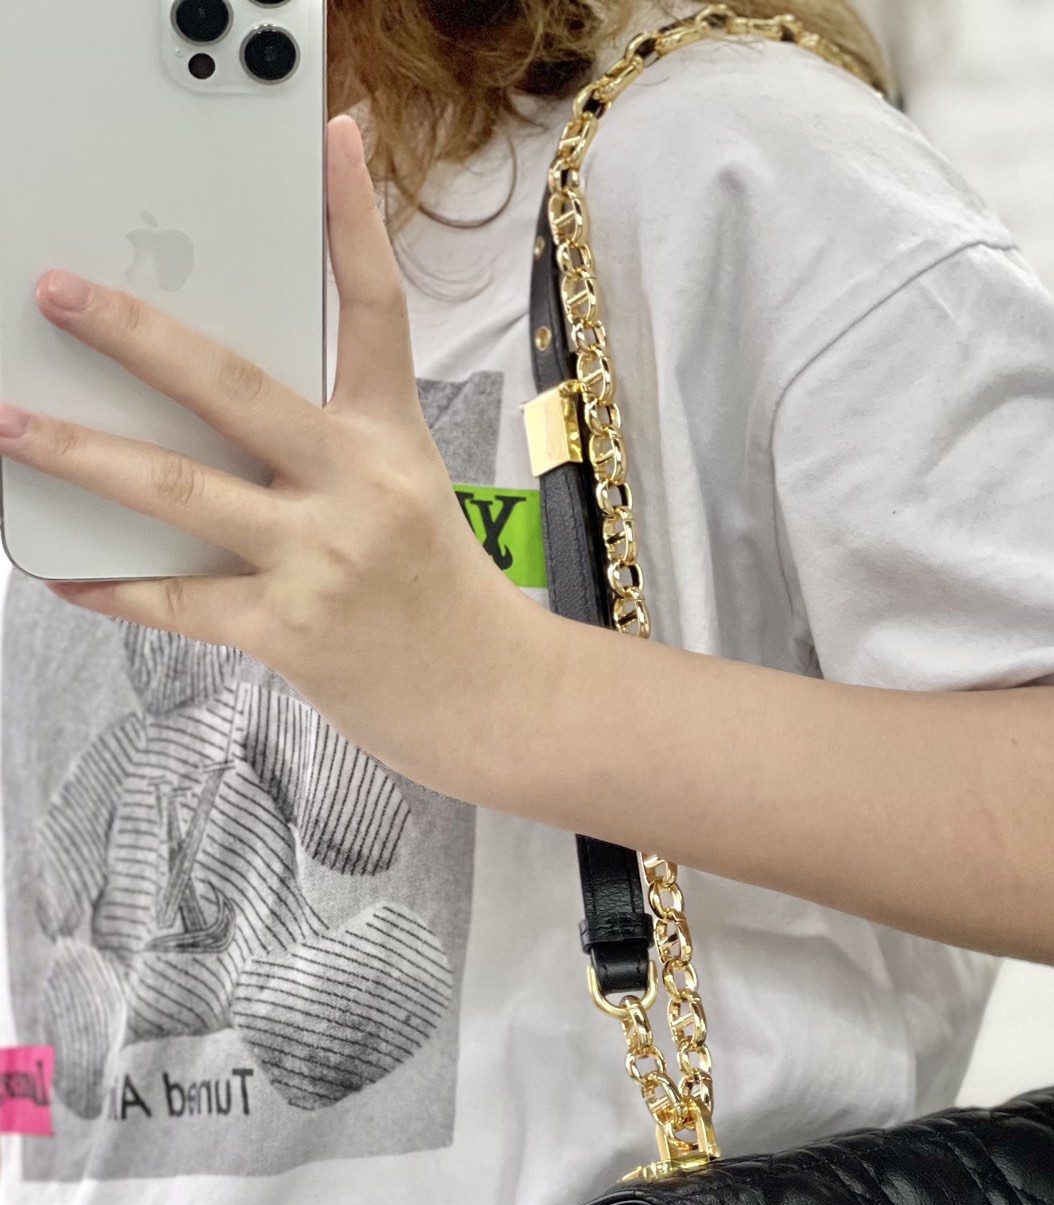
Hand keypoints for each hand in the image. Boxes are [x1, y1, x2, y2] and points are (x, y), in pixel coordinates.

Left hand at [0, 115, 529, 793]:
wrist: (490, 700)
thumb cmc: (438, 595)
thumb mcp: (404, 497)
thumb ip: (322, 448)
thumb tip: (205, 411)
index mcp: (391, 440)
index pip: (376, 311)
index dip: (354, 220)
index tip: (333, 140)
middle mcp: (356, 486)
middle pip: (235, 387)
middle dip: (138, 336)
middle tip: (59, 293)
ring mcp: (322, 557)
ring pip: (183, 492)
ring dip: (84, 455)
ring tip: (11, 425)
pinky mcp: (290, 629)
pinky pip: (180, 601)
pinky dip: (116, 587)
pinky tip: (62, 573)